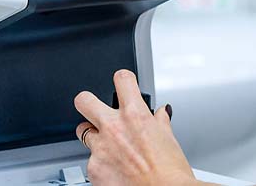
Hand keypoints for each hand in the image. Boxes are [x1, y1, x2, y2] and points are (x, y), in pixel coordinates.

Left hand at [74, 69, 202, 185]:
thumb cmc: (172, 176)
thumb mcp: (170, 142)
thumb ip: (160, 123)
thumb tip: (161, 113)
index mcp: (134, 116)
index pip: (121, 79)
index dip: (123, 80)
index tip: (123, 84)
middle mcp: (113, 128)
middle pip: (83, 100)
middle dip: (88, 102)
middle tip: (95, 110)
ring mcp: (100, 148)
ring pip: (83, 132)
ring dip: (94, 137)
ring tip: (109, 148)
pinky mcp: (93, 169)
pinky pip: (90, 161)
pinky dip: (100, 165)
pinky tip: (115, 171)